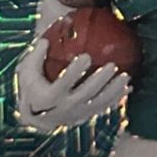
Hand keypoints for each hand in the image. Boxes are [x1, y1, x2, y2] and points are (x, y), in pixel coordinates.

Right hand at [16, 37, 130, 131]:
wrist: (37, 118)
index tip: (86, 56)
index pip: (63, 83)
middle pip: (85, 94)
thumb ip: (36, 55)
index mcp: (49, 96)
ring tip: (126, 76)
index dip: (75, 71)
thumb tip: (45, 39)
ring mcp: (77, 114)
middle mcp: (65, 108)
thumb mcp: (28, 71)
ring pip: (98, 103)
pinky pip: (104, 107)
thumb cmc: (33, 87)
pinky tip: (129, 88)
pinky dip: (117, 98)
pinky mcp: (86, 116)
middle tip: (112, 65)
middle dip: (100, 80)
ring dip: (113, 90)